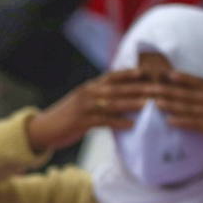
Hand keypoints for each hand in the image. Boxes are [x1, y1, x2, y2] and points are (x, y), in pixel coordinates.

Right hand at [27, 69, 151, 152]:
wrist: (43, 129)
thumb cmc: (66, 118)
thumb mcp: (83, 103)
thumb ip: (100, 97)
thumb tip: (121, 97)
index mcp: (90, 87)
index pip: (114, 76)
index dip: (132, 73)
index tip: (151, 72)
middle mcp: (88, 93)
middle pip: (118, 89)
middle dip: (140, 88)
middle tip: (159, 90)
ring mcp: (84, 107)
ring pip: (112, 103)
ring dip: (132, 104)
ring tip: (149, 105)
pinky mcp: (81, 122)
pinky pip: (103, 121)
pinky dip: (118, 122)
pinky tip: (131, 125)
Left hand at [150, 71, 202, 158]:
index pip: (201, 82)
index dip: (184, 78)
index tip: (168, 73)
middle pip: (191, 93)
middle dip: (170, 89)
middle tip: (153, 87)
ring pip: (191, 107)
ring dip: (171, 104)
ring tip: (154, 103)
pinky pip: (197, 124)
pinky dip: (182, 122)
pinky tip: (169, 122)